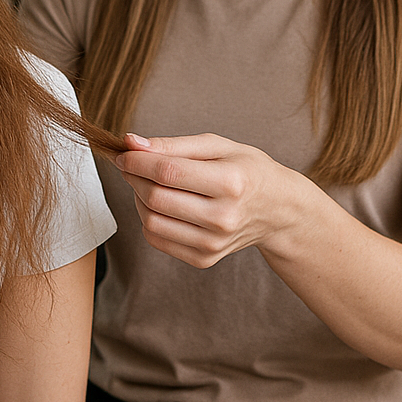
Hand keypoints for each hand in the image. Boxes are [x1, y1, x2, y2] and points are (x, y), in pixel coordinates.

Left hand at [112, 132, 309, 267]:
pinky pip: (157, 239)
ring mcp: (214, 243)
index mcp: (231, 182)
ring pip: (151, 221)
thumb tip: (131, 143)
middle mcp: (223, 217)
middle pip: (156, 198)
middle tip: (133, 165)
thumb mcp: (217, 146)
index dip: (137, 161)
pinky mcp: (204, 258)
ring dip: (137, 198)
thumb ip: (173, 144)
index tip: (124, 153)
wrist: (276, 209)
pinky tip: (160, 205)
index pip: (168, 172)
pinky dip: (148, 219)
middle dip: (134, 177)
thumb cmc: (246, 170)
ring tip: (147, 183)